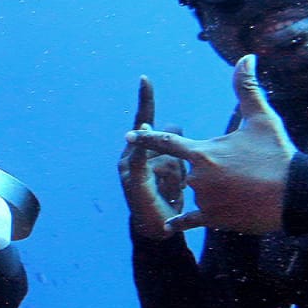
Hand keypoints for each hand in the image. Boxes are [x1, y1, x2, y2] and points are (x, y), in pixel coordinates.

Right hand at [118, 76, 186, 239]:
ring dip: (177, 177)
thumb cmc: (168, 195)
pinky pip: (145, 164)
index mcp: (140, 148)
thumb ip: (176, 145)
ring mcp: (129, 167)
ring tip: (171, 195)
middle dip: (178, 161)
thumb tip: (176, 124)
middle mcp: (130, 154)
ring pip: (167, 155)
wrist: (157, 228)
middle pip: (163, 139)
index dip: (145, 99)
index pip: (146, 119)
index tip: (145, 79)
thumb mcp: (176, 166)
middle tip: (177, 182)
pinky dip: (151, 164)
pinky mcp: (133, 180)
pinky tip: (150, 175)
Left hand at [123, 55, 294, 234]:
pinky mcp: (213, 220)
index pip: (166, 142)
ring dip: (212, 190)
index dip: (146, 138)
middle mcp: (197, 177)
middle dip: (208, 169)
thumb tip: (246, 57)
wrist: (296, 196)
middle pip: (189, 170)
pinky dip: (183, 222)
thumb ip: (246, 88)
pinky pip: (191, 220)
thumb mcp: (261, 118)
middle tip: (240, 170)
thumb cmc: (278, 155)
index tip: (128, 135)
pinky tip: (171, 225)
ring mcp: (204, 200)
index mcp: (202, 152)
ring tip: (243, 189)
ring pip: (198, 192)